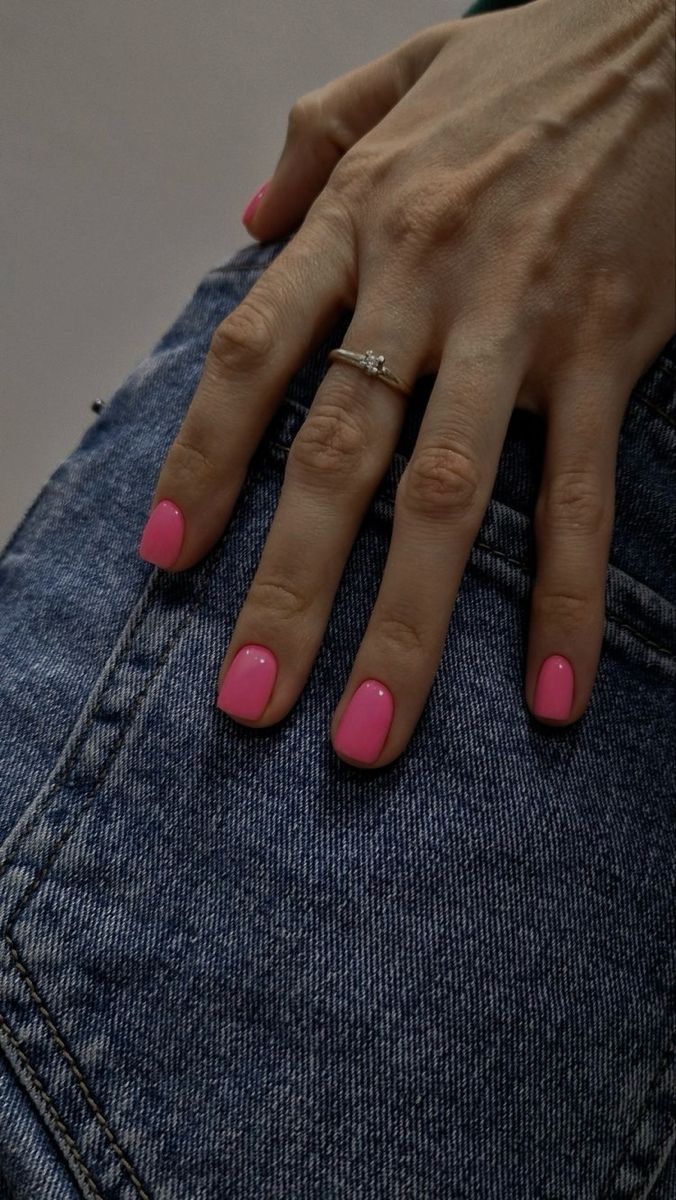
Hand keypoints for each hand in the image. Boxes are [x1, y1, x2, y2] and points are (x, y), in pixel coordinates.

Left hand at [138, 0, 674, 766]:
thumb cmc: (535, 60)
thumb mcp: (400, 73)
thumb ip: (312, 144)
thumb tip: (240, 225)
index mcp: (360, 219)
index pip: (251, 357)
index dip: (201, 462)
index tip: (167, 558)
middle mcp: (424, 279)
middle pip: (336, 459)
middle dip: (288, 590)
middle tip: (249, 701)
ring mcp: (521, 322)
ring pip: (449, 499)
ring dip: (406, 628)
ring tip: (367, 733)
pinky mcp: (610, 347)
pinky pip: (583, 494)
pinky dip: (566, 598)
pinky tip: (553, 692)